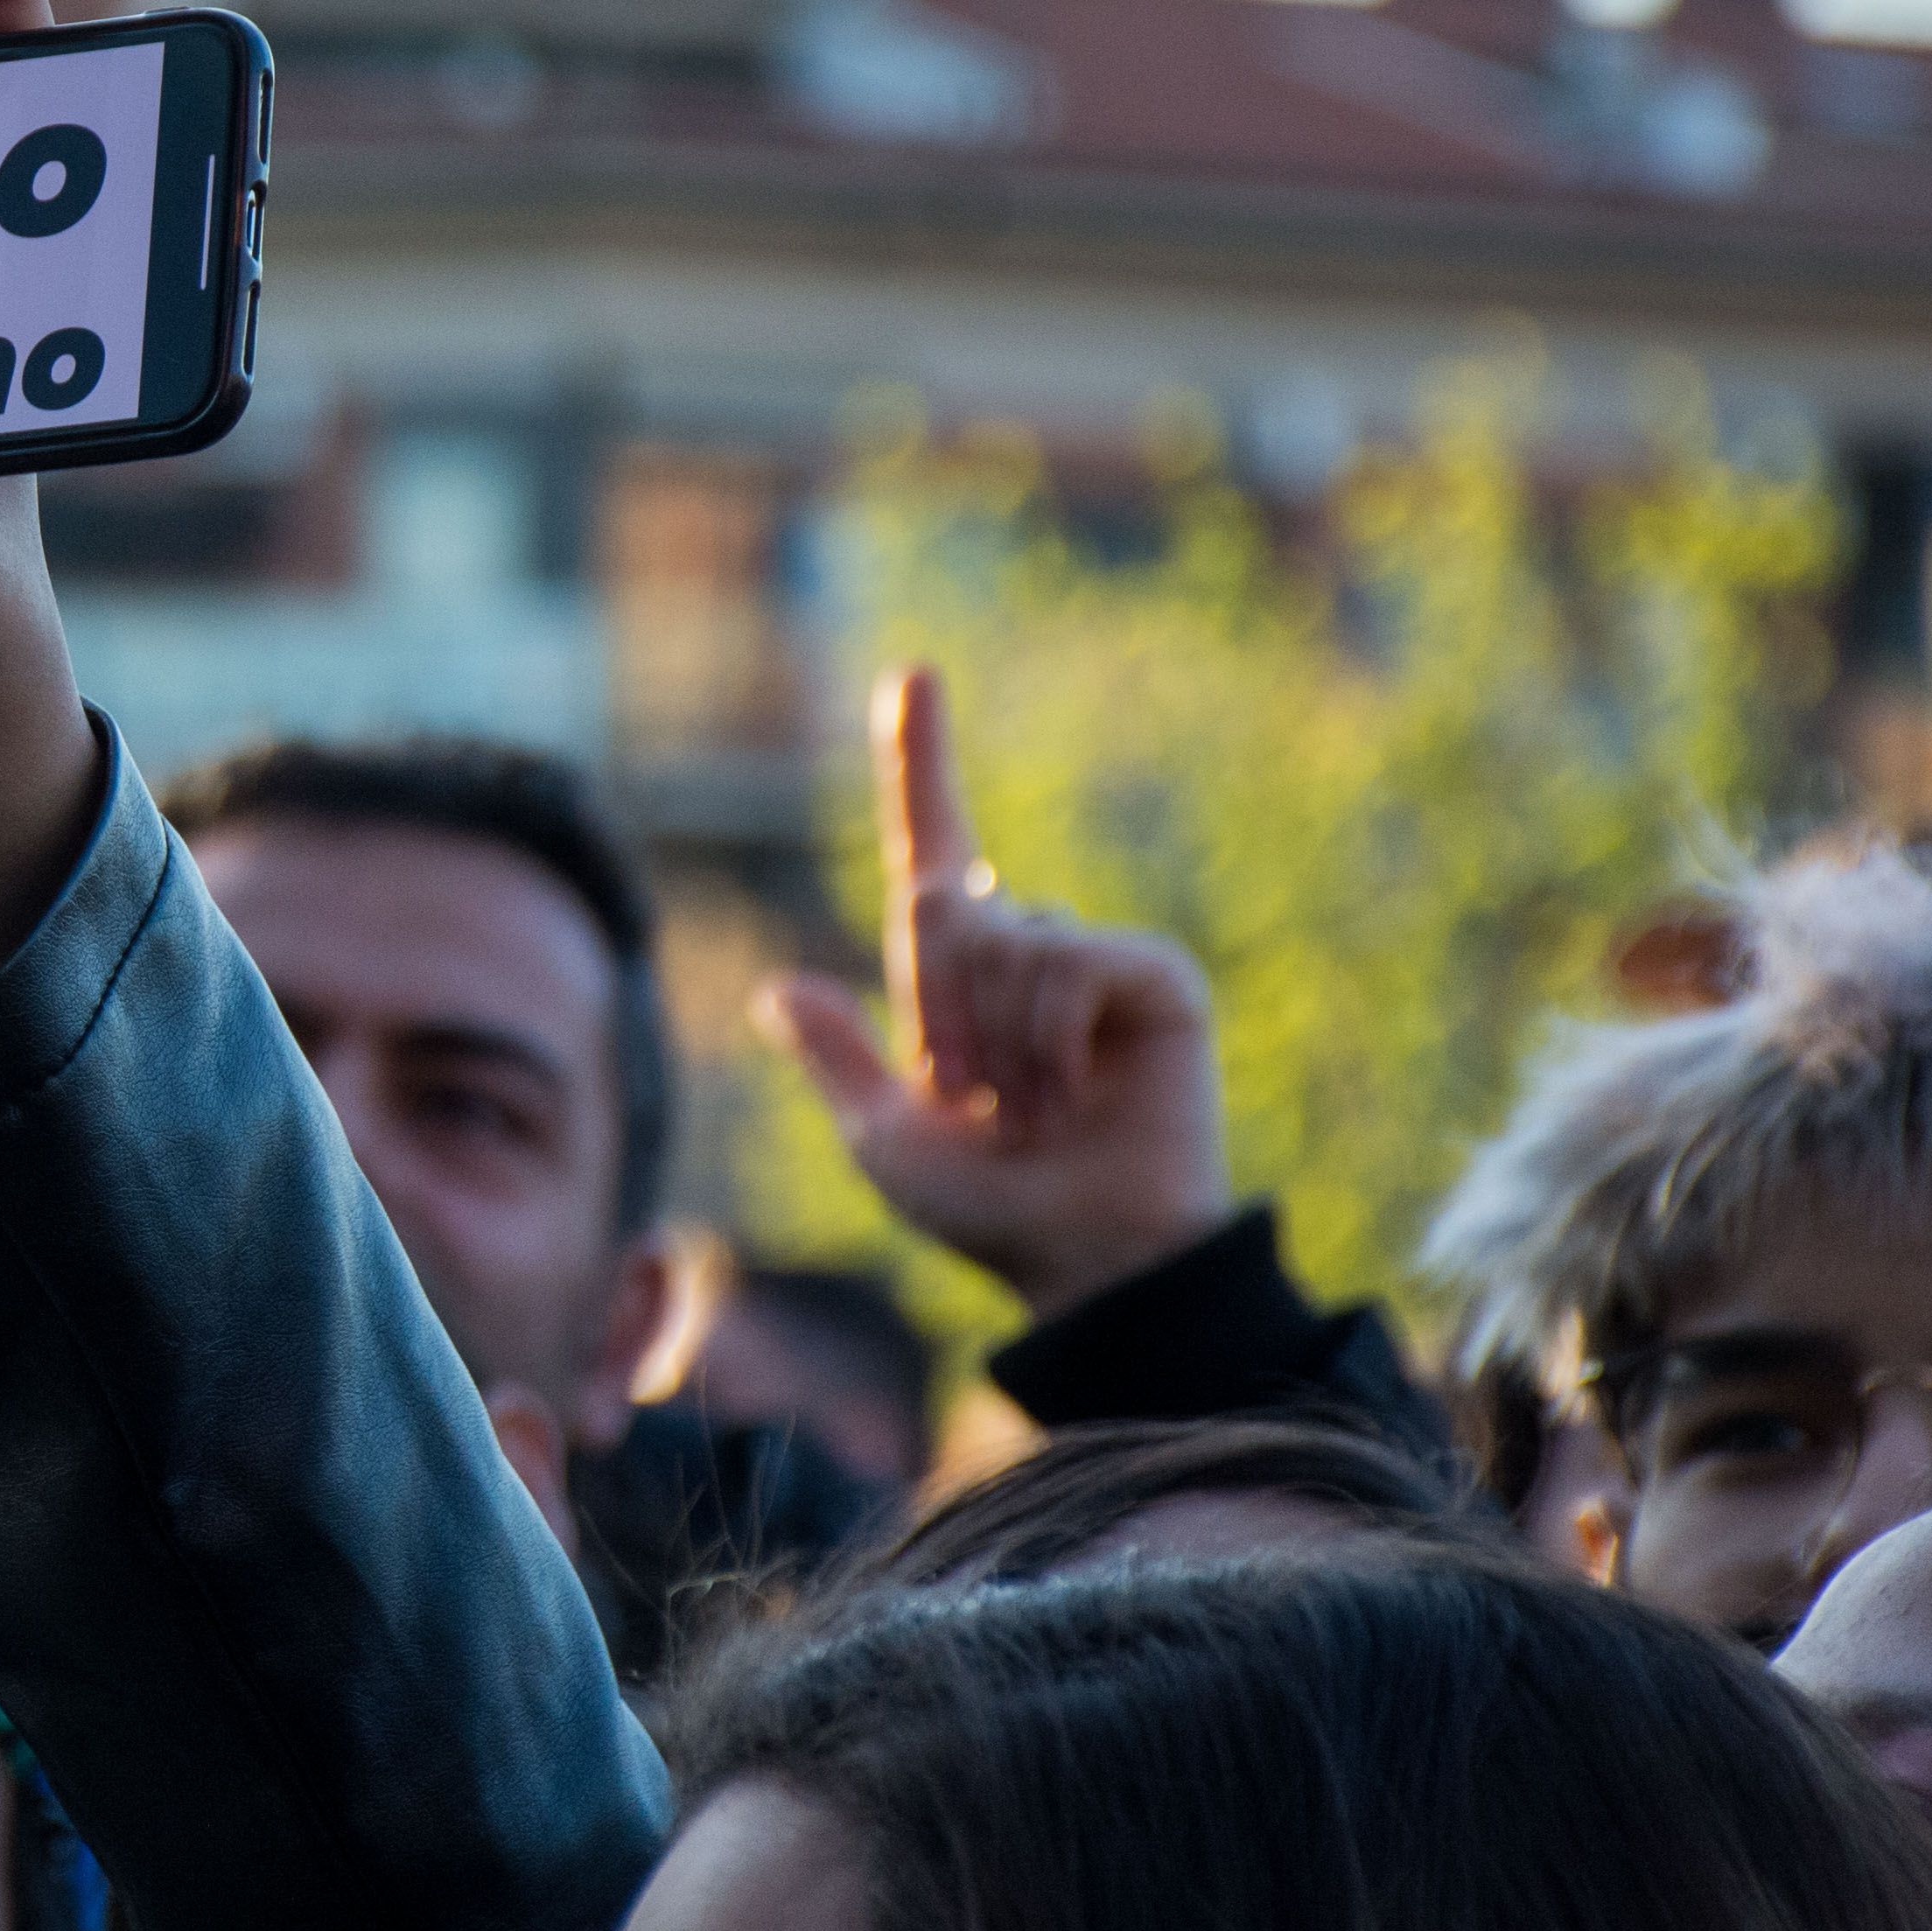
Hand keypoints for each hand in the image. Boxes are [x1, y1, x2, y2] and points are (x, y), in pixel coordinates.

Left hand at [751, 666, 1230, 1323]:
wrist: (1082, 1257)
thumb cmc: (989, 1212)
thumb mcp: (883, 1141)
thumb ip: (837, 1062)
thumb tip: (781, 987)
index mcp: (958, 977)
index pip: (933, 845)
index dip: (919, 761)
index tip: (912, 673)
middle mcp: (1026, 948)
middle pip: (935, 906)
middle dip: (932, 1011)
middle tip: (973, 1100)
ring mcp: (1091, 956)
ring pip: (996, 935)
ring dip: (992, 1042)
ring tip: (1033, 1109)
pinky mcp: (1151, 973)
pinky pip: (1064, 957)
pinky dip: (1047, 1036)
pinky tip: (1077, 1093)